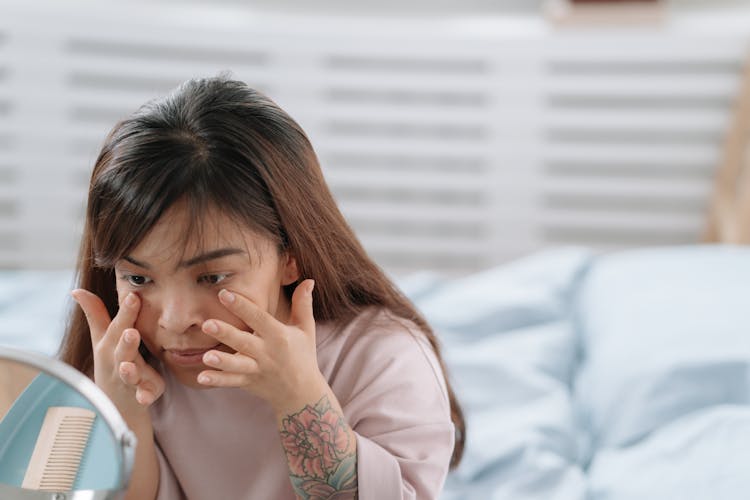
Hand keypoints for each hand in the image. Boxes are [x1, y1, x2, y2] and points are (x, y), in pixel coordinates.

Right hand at [71, 289, 164, 418]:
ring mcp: (130, 379)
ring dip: (129, 371)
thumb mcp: (102, 338)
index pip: (118, 326)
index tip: (133, 296)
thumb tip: (77, 290)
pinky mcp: (144, 393)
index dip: (126, 312)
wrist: (115, 403)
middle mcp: (119, 361)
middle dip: (126, 342)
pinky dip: (144, 397)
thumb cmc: (111, 362)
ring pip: (129, 375)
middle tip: (131, 332)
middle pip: (122, 350)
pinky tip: (145, 397)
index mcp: (111, 345)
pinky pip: (143, 396)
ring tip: (127, 366)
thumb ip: (95, 314)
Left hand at [198, 279, 326, 415]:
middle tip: (207, 324)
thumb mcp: (306, 329)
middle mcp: (267, 353)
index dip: (241, 306)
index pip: (258, 318)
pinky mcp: (249, 383)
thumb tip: (309, 280)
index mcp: (279, 336)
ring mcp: (257, 369)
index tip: (223, 293)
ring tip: (206, 356)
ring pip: (237, 365)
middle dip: (226, 333)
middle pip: (244, 342)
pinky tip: (201, 377)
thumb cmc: (303, 355)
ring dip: (222, 361)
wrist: (302, 394)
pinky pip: (232, 382)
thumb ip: (303, 304)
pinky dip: (218, 380)